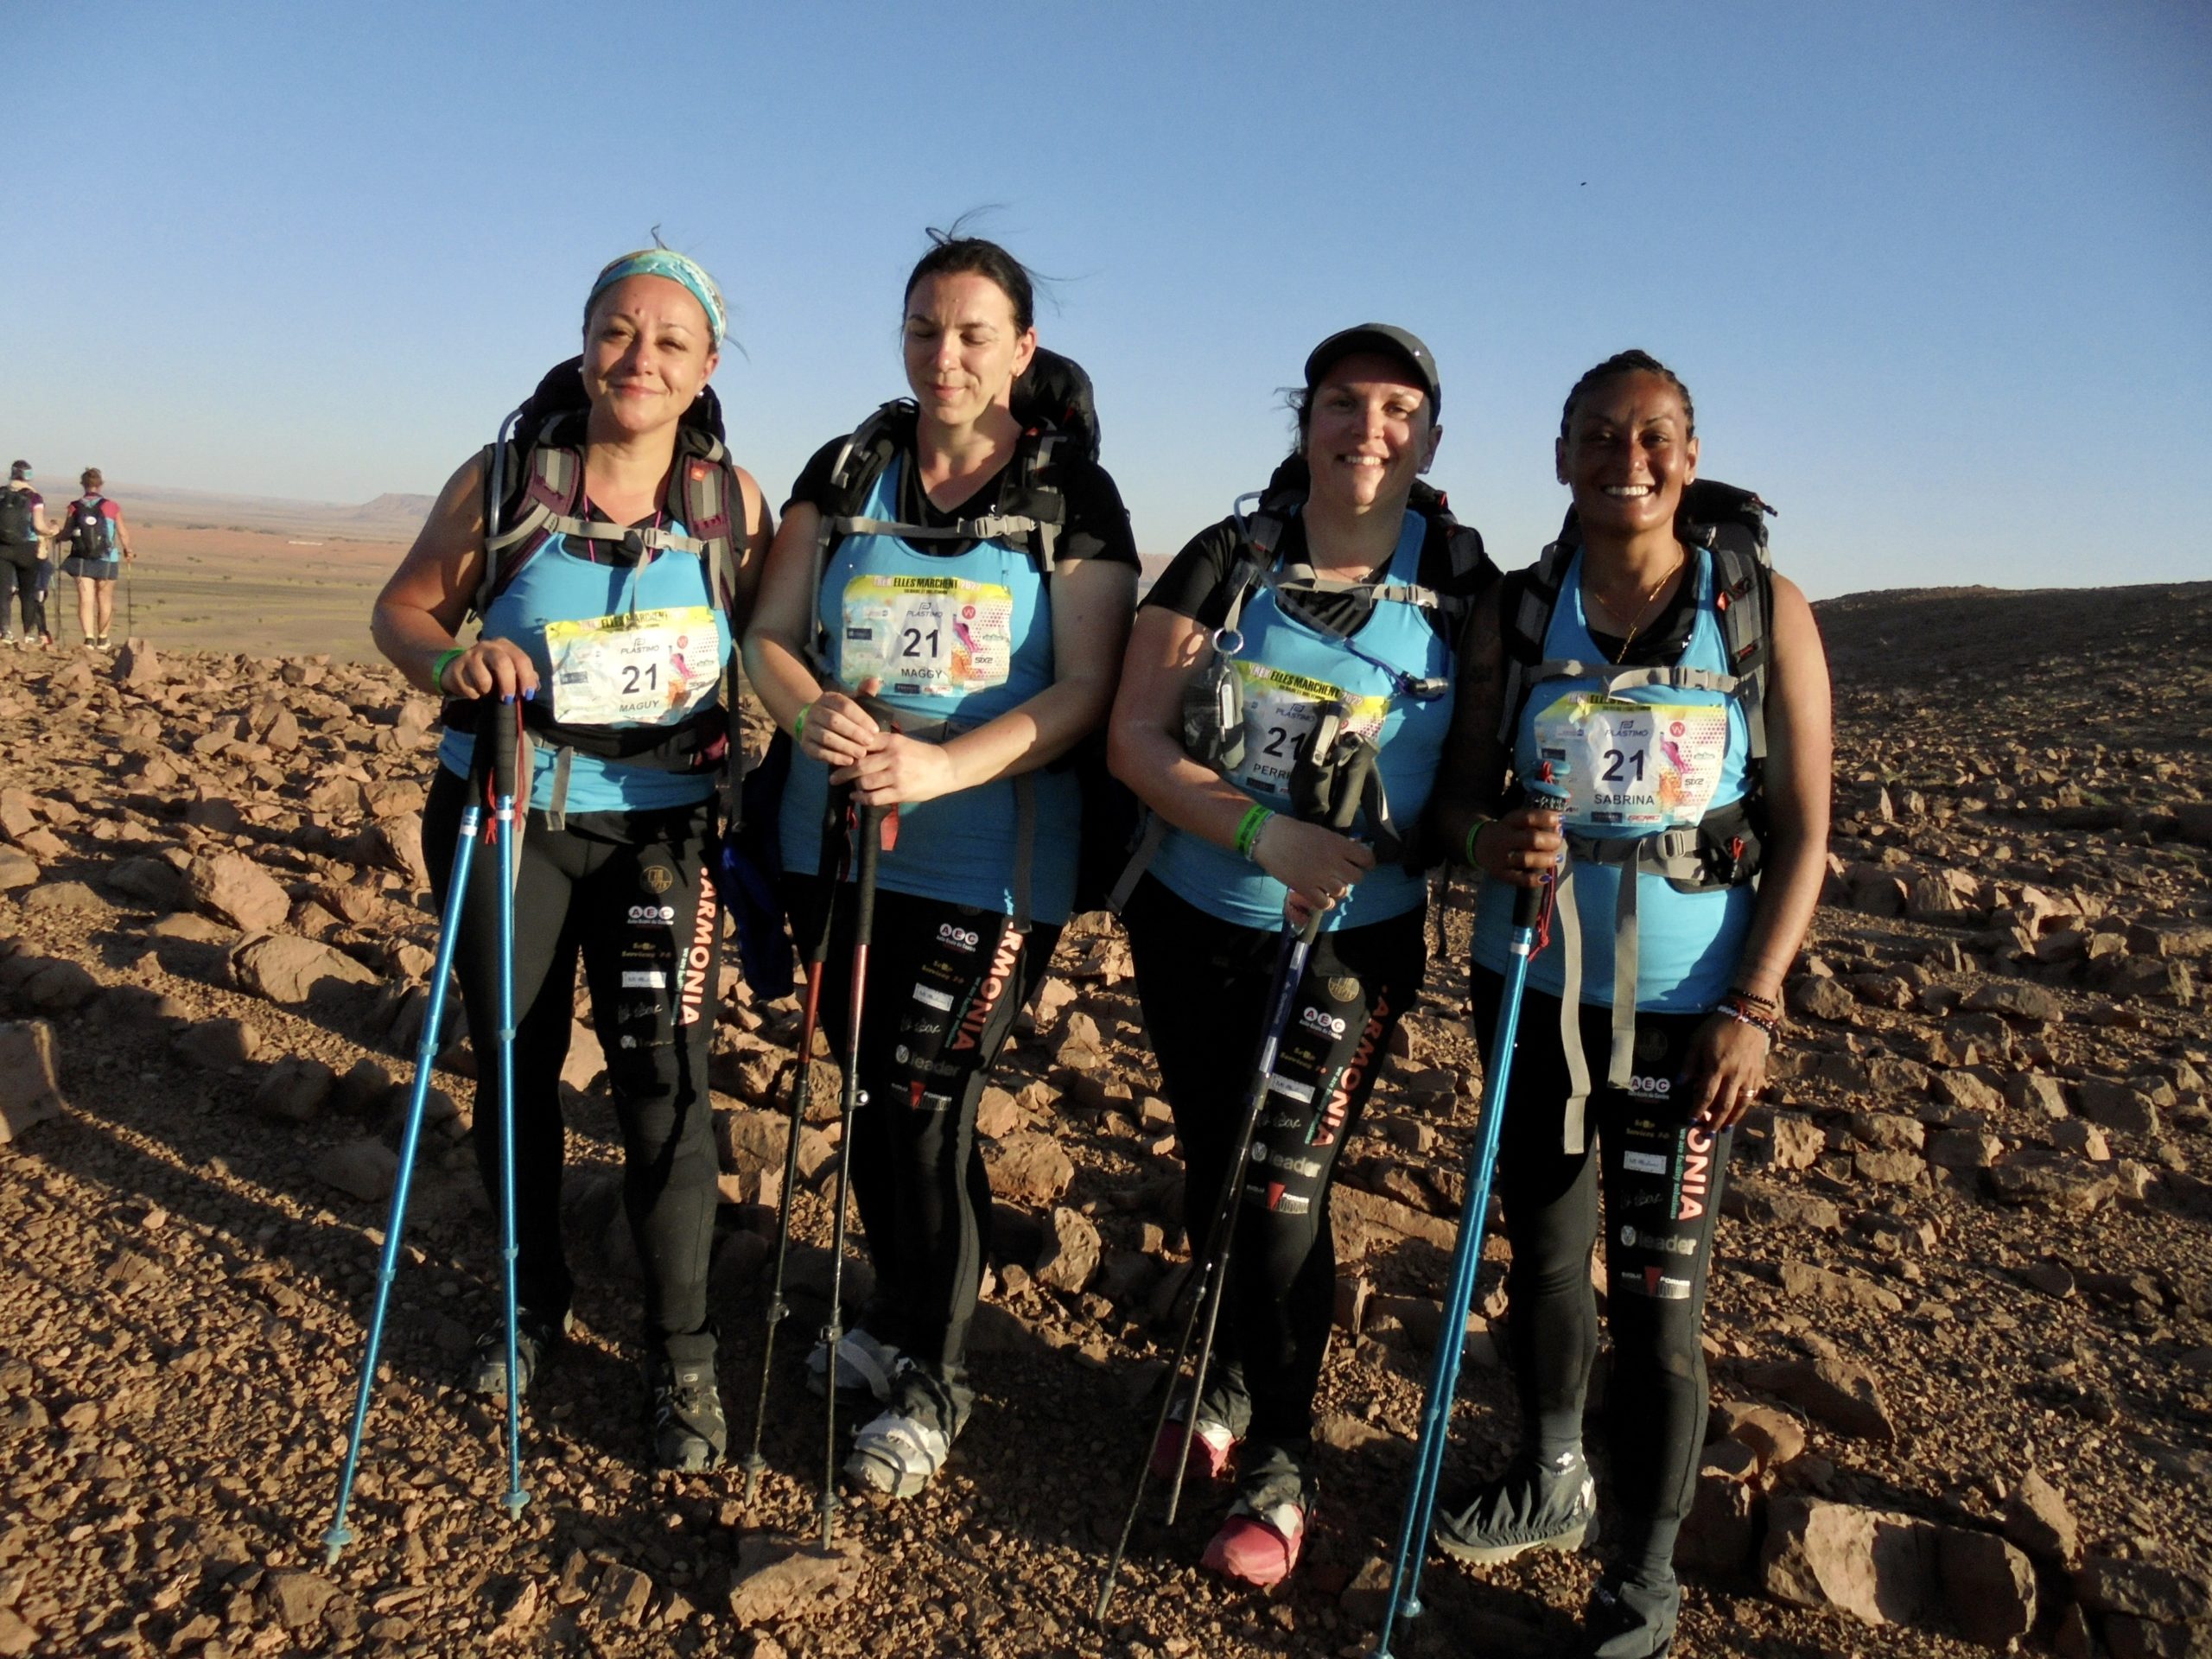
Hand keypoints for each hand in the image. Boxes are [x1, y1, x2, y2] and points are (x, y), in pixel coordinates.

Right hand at [437, 637, 538, 700]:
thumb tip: (535, 687)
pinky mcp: (457, 668)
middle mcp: (487, 646)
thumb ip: (522, 675)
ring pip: (484, 678)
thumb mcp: (507, 669)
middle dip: (508, 685)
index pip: (521, 659)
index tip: (527, 695)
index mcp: (504, 645)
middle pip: (502, 664)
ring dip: (488, 691)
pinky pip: (469, 688)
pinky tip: (474, 691)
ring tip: (487, 692)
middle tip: (509, 699)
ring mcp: (470, 655)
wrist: (457, 668)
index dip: (527, 678)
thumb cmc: (488, 670)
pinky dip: (474, 694)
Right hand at [799, 686, 885, 770]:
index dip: (861, 718)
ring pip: (826, 737)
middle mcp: (815, 711)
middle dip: (854, 732)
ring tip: (861, 754)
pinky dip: (834, 757)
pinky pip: (819, 752)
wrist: (815, 724)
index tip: (875, 730)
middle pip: (834, 721)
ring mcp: (808, 728)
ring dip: (845, 746)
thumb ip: (864, 693)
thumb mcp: (852, 701)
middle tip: (869, 742)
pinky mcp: (806, 745)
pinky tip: (849, 761)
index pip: (845, 706)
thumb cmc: (841, 714)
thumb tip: (875, 680)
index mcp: (828, 698)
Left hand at [836, 729, 958, 806]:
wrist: (945, 768)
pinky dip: (862, 799)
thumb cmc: (920, 755)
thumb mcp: (902, 742)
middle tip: (833, 778)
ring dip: (854, 786)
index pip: (862, 743)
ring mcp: (896, 775)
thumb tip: (854, 749)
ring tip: (850, 787)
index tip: (837, 756)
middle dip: (843, 773)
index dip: (847, 750)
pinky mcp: (900, 792)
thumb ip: (881, 745)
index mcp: (892, 741)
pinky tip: (857, 797)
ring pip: (864, 782)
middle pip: (859, 766)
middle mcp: (893, 757)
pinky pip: (874, 797)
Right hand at [1255, 815, 1375, 922]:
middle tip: (1343, 874)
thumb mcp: (1322, 833)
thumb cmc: (1295, 831)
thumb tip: (1354, 851)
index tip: (1362, 864)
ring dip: (1339, 889)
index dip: (1367, 863)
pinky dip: (1328, 902)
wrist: (1269, 838)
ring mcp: (1319, 877)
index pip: (1366, 858)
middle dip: (1352, 877)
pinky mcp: (1305, 889)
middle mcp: (1333, 862)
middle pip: (1357, 878)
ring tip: (1331, 885)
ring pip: (1343, 891)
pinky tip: (1324, 897)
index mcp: (1338, 844)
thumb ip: (1339, 844)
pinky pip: (1325, 903)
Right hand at [1473, 806, 1563, 888]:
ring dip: (1545, 859)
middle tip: (1558, 841)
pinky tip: (1546, 878)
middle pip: (1530, 839)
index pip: (1528, 818)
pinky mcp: (1502, 874)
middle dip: (1549, 841)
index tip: (1560, 819)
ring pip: (1526, 859)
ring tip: (1557, 858)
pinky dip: (1535, 880)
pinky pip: (1520, 879)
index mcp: (1508, 823)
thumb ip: (1535, 822)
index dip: (1546, 818)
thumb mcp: (1515, 821)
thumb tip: (1559, 825)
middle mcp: (1505, 839)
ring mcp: (1502, 858)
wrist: (1479, 844)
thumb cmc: (1506, 831)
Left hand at [1681, 1011, 1768, 1129]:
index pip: (1705, 1096)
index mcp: (1716, 1067)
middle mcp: (1734, 1075)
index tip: (1689, 1121)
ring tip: (1724, 1129)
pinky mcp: (1760, 1073)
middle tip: (1706, 1134)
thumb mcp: (1696, 1041)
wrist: (1748, 1016)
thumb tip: (1681, 1084)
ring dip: (1732, 1119)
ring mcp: (1749, 1076)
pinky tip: (1739, 1112)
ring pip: (1741, 1104)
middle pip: (1724, 1105)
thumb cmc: (1717, 1027)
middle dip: (1713, 1122)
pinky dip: (1745, 1107)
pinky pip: (1752, 1095)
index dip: (1696, 1111)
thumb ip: (1689, 1064)